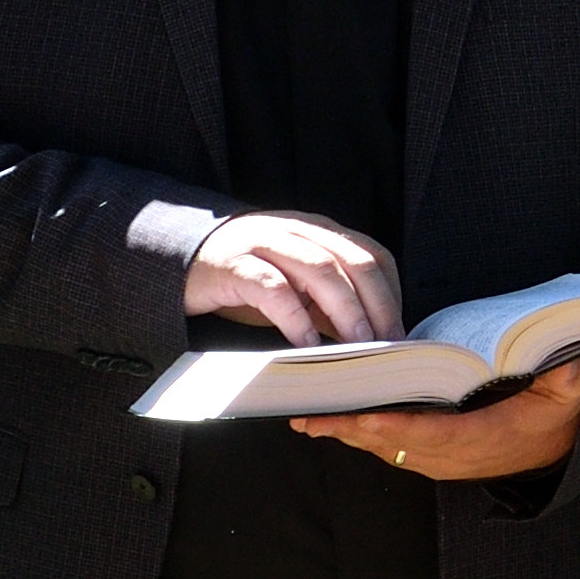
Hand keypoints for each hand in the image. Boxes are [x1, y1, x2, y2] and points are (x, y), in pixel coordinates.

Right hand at [183, 208, 404, 344]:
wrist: (179, 261)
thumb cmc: (247, 278)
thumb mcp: (296, 285)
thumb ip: (330, 300)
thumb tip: (374, 337)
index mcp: (319, 232)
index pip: (372, 254)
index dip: (392, 293)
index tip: (400, 331)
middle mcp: (297, 231)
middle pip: (354, 261)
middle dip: (379, 305)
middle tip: (390, 345)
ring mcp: (265, 244)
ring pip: (320, 271)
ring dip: (346, 311)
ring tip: (359, 346)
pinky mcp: (234, 265)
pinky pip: (274, 290)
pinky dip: (296, 319)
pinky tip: (306, 346)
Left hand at [292, 357, 579, 486]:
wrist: (553, 452)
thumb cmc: (554, 415)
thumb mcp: (569, 395)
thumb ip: (569, 381)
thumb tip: (569, 368)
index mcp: (484, 436)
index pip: (434, 434)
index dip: (397, 428)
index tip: (364, 419)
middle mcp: (453, 454)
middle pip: (394, 444)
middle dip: (353, 429)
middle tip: (311, 415)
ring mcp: (438, 459)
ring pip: (384, 448)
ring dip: (347, 434)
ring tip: (307, 416)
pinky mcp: (429, 455)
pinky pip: (386, 447)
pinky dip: (357, 435)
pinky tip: (330, 421)